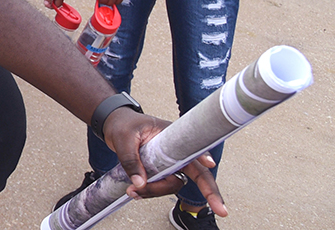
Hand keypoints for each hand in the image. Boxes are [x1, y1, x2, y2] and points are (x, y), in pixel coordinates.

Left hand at [101, 109, 226, 214]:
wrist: (114, 126)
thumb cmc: (123, 125)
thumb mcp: (123, 138)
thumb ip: (130, 159)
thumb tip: (140, 182)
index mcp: (172, 136)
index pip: (193, 147)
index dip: (204, 157)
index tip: (210, 163)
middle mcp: (176, 151)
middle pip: (195, 174)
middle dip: (208, 192)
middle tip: (221, 209)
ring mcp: (169, 163)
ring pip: (174, 184)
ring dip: (156, 192)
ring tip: (133, 190)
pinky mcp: (160, 172)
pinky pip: (161, 187)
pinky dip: (150, 192)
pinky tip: (135, 192)